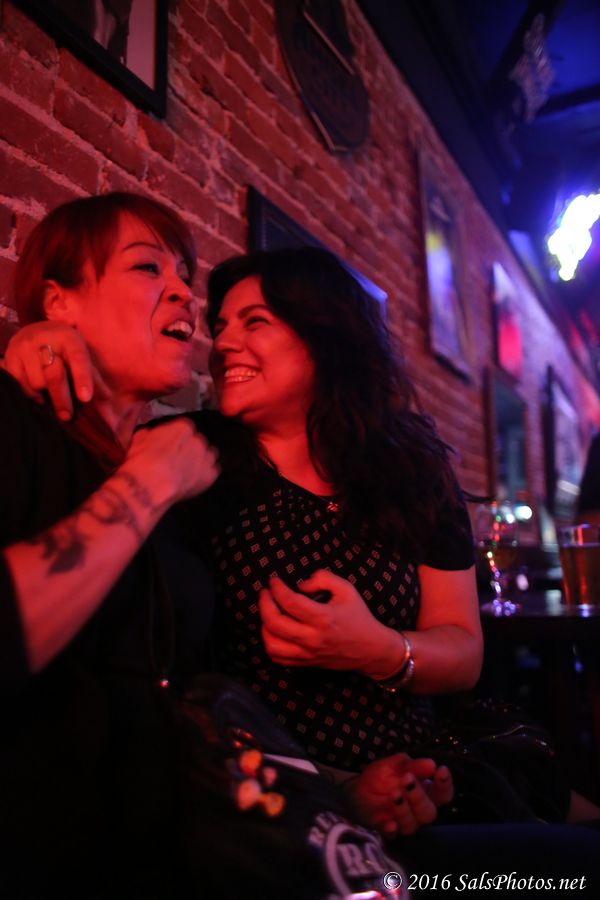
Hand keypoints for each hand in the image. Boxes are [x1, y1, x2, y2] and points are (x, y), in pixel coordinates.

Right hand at [2, 322, 94, 419]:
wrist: (36, 332)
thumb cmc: (65, 350)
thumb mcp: (81, 357)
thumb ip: (94, 378)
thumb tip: (106, 399)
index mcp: (69, 338)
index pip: (78, 359)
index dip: (83, 379)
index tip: (86, 398)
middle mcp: (45, 339)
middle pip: (54, 375)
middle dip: (62, 399)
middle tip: (67, 417)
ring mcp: (25, 347)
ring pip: (36, 383)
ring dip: (45, 396)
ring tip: (51, 396)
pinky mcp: (10, 357)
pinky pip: (20, 384)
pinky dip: (31, 394)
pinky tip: (38, 394)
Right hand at [121, 419, 219, 508]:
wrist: (150, 486)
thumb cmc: (142, 461)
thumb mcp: (139, 439)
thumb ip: (150, 434)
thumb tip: (149, 435)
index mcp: (182, 427)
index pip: (184, 429)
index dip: (177, 439)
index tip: (170, 447)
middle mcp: (199, 439)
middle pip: (197, 442)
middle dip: (189, 450)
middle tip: (177, 461)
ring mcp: (207, 457)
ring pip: (208, 456)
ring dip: (200, 461)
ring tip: (186, 471)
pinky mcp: (211, 475)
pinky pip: (212, 472)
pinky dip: (205, 475)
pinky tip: (193, 480)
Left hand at [258, 570, 399, 674]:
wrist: (372, 649)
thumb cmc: (359, 617)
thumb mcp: (347, 590)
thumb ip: (323, 578)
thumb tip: (299, 585)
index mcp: (323, 618)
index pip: (290, 601)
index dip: (277, 588)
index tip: (274, 581)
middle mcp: (312, 638)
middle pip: (274, 623)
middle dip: (264, 604)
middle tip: (265, 593)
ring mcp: (308, 654)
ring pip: (272, 644)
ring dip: (264, 626)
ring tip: (268, 613)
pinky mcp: (306, 663)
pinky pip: (278, 658)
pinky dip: (270, 643)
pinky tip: (273, 631)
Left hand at [345, 754, 453, 836]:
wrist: (355, 790)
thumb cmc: (380, 776)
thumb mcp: (394, 764)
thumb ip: (412, 765)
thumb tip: (431, 764)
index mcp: (425, 792)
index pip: (443, 794)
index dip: (445, 785)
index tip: (441, 771)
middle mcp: (418, 811)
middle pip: (429, 812)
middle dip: (419, 796)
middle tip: (407, 780)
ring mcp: (403, 823)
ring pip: (413, 824)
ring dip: (404, 809)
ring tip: (394, 794)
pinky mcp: (387, 831)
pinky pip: (393, 836)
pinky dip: (392, 830)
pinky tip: (388, 823)